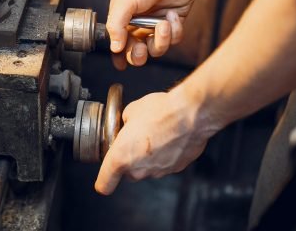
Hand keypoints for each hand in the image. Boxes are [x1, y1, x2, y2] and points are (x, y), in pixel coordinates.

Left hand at [94, 87, 216, 194]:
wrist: (191, 115)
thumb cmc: (160, 111)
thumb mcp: (130, 111)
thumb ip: (124, 124)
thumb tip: (127, 123)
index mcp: (121, 157)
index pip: (104, 184)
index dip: (104, 181)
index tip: (105, 176)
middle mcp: (139, 169)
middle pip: (127, 174)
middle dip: (128, 161)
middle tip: (133, 142)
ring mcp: (158, 171)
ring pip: (147, 169)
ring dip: (147, 158)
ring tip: (153, 136)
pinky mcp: (176, 168)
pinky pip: (164, 165)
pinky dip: (164, 155)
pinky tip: (168, 138)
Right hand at [107, 0, 201, 68]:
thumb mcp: (125, 2)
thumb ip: (116, 26)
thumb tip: (113, 48)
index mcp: (122, 17)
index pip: (117, 42)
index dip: (118, 55)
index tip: (120, 65)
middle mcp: (138, 22)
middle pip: (136, 51)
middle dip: (138, 54)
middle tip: (140, 49)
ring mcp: (157, 23)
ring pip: (157, 48)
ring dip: (160, 40)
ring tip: (163, 24)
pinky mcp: (174, 22)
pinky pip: (174, 39)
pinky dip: (175, 31)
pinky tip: (173, 16)